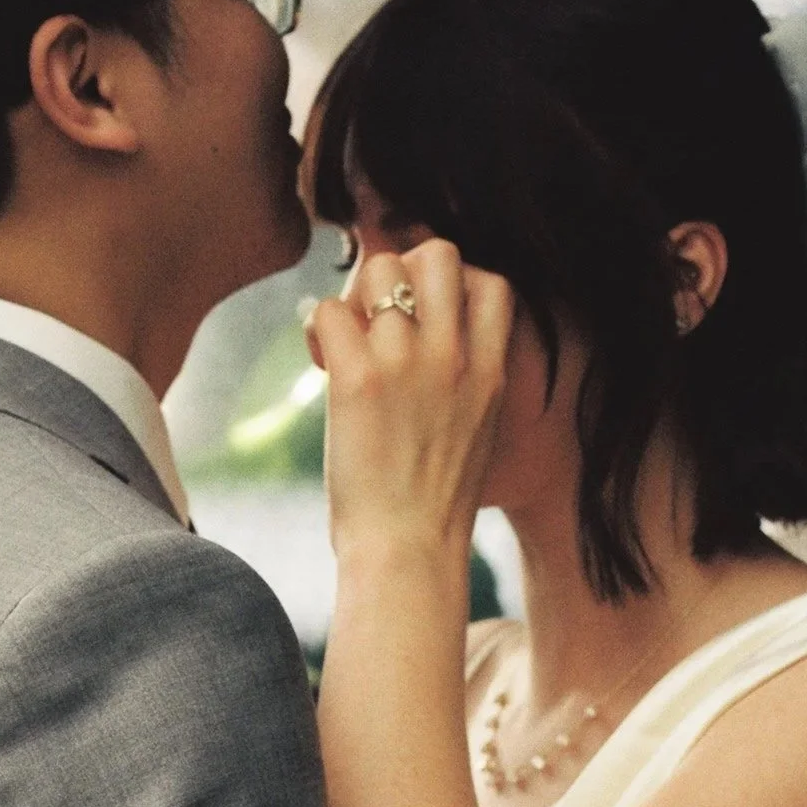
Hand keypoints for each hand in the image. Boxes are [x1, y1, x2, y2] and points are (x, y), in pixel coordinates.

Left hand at [306, 238, 512, 562]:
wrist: (408, 554)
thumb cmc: (432, 508)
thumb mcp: (475, 434)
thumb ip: (462, 384)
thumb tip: (428, 351)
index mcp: (490, 371)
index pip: (492, 281)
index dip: (451, 284)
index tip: (423, 321)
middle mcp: (455, 356)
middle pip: (436, 252)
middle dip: (399, 269)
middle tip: (376, 317)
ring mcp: (409, 362)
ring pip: (375, 270)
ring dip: (350, 300)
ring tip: (343, 346)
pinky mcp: (359, 378)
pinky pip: (328, 309)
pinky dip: (315, 327)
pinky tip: (319, 363)